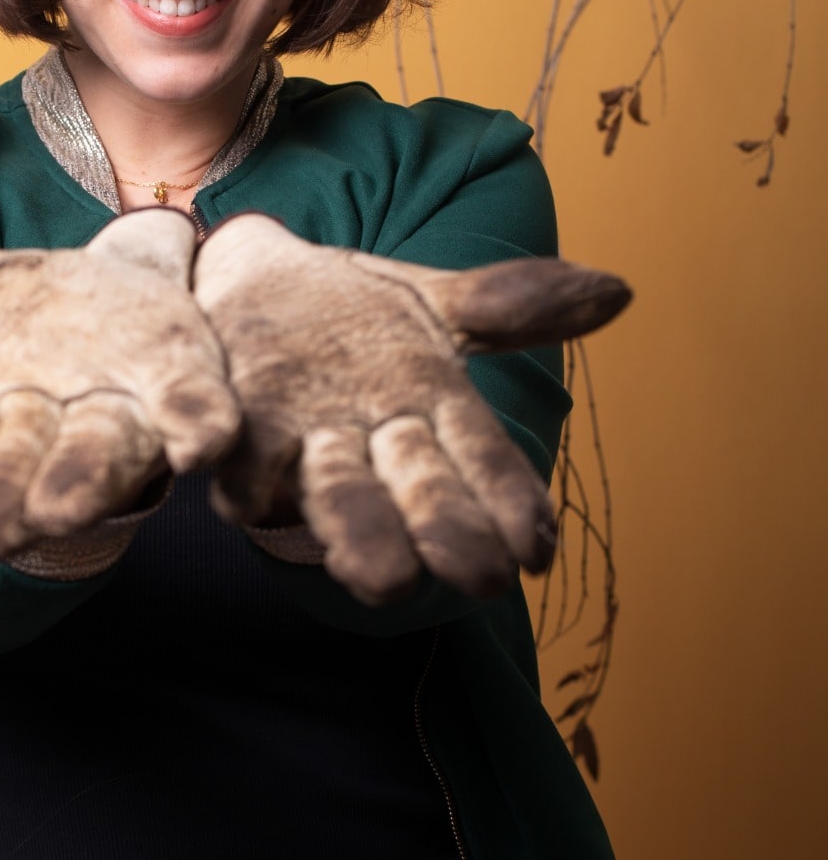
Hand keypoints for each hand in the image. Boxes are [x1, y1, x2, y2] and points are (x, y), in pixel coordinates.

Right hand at [0, 209, 239, 558]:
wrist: (141, 284)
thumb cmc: (41, 317)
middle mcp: (57, 430)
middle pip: (22, 477)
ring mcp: (128, 416)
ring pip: (106, 461)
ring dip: (84, 484)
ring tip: (61, 508)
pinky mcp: (193, 392)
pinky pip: (200, 420)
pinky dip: (197, 432)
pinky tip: (195, 443)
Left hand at [193, 214, 630, 605]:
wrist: (239, 280)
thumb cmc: (344, 311)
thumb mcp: (427, 299)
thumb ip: (508, 305)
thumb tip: (621, 292)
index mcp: (430, 413)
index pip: (486, 467)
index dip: (511, 507)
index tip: (536, 552)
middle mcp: (373, 442)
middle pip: (419, 497)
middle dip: (445, 534)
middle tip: (475, 578)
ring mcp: (305, 441)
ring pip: (337, 498)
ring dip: (359, 535)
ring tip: (380, 579)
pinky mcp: (238, 432)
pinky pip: (244, 464)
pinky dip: (249, 480)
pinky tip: (250, 494)